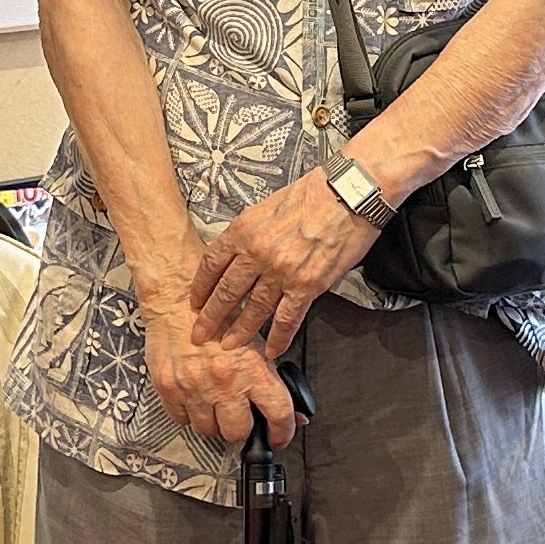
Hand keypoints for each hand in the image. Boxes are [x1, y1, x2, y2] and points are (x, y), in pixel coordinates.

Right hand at [143, 304, 301, 448]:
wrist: (177, 299)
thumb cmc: (218, 315)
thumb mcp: (255, 344)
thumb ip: (273, 380)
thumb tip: (295, 415)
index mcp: (251, 370)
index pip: (278, 415)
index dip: (282, 433)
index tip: (279, 438)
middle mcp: (223, 383)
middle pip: (238, 432)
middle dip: (242, 428)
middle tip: (240, 417)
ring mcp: (194, 388)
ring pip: (208, 430)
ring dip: (214, 422)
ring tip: (215, 404)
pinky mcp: (169, 389)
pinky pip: (181, 420)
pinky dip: (189, 414)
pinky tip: (195, 397)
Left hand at [190, 173, 377, 356]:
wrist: (349, 193)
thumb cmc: (313, 194)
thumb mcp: (266, 206)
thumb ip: (250, 232)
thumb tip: (239, 252)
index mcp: (243, 230)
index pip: (211, 264)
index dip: (200, 288)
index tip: (195, 301)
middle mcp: (257, 252)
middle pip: (225, 293)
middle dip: (210, 318)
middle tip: (200, 334)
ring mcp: (281, 271)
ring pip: (253, 310)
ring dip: (239, 332)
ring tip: (229, 346)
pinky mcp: (307, 285)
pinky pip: (287, 319)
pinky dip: (279, 338)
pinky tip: (272, 351)